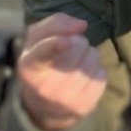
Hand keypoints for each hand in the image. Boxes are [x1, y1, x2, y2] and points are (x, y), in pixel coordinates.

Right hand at [16, 13, 106, 130]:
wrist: (44, 105)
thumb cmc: (41, 62)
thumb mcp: (37, 41)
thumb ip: (55, 24)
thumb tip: (81, 25)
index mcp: (28, 67)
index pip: (42, 54)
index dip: (55, 46)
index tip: (66, 41)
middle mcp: (45, 87)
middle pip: (78, 45)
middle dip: (78, 40)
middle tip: (69, 49)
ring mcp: (66, 99)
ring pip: (93, 58)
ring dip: (88, 54)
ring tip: (76, 63)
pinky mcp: (84, 106)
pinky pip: (102, 74)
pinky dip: (96, 69)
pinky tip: (83, 77)